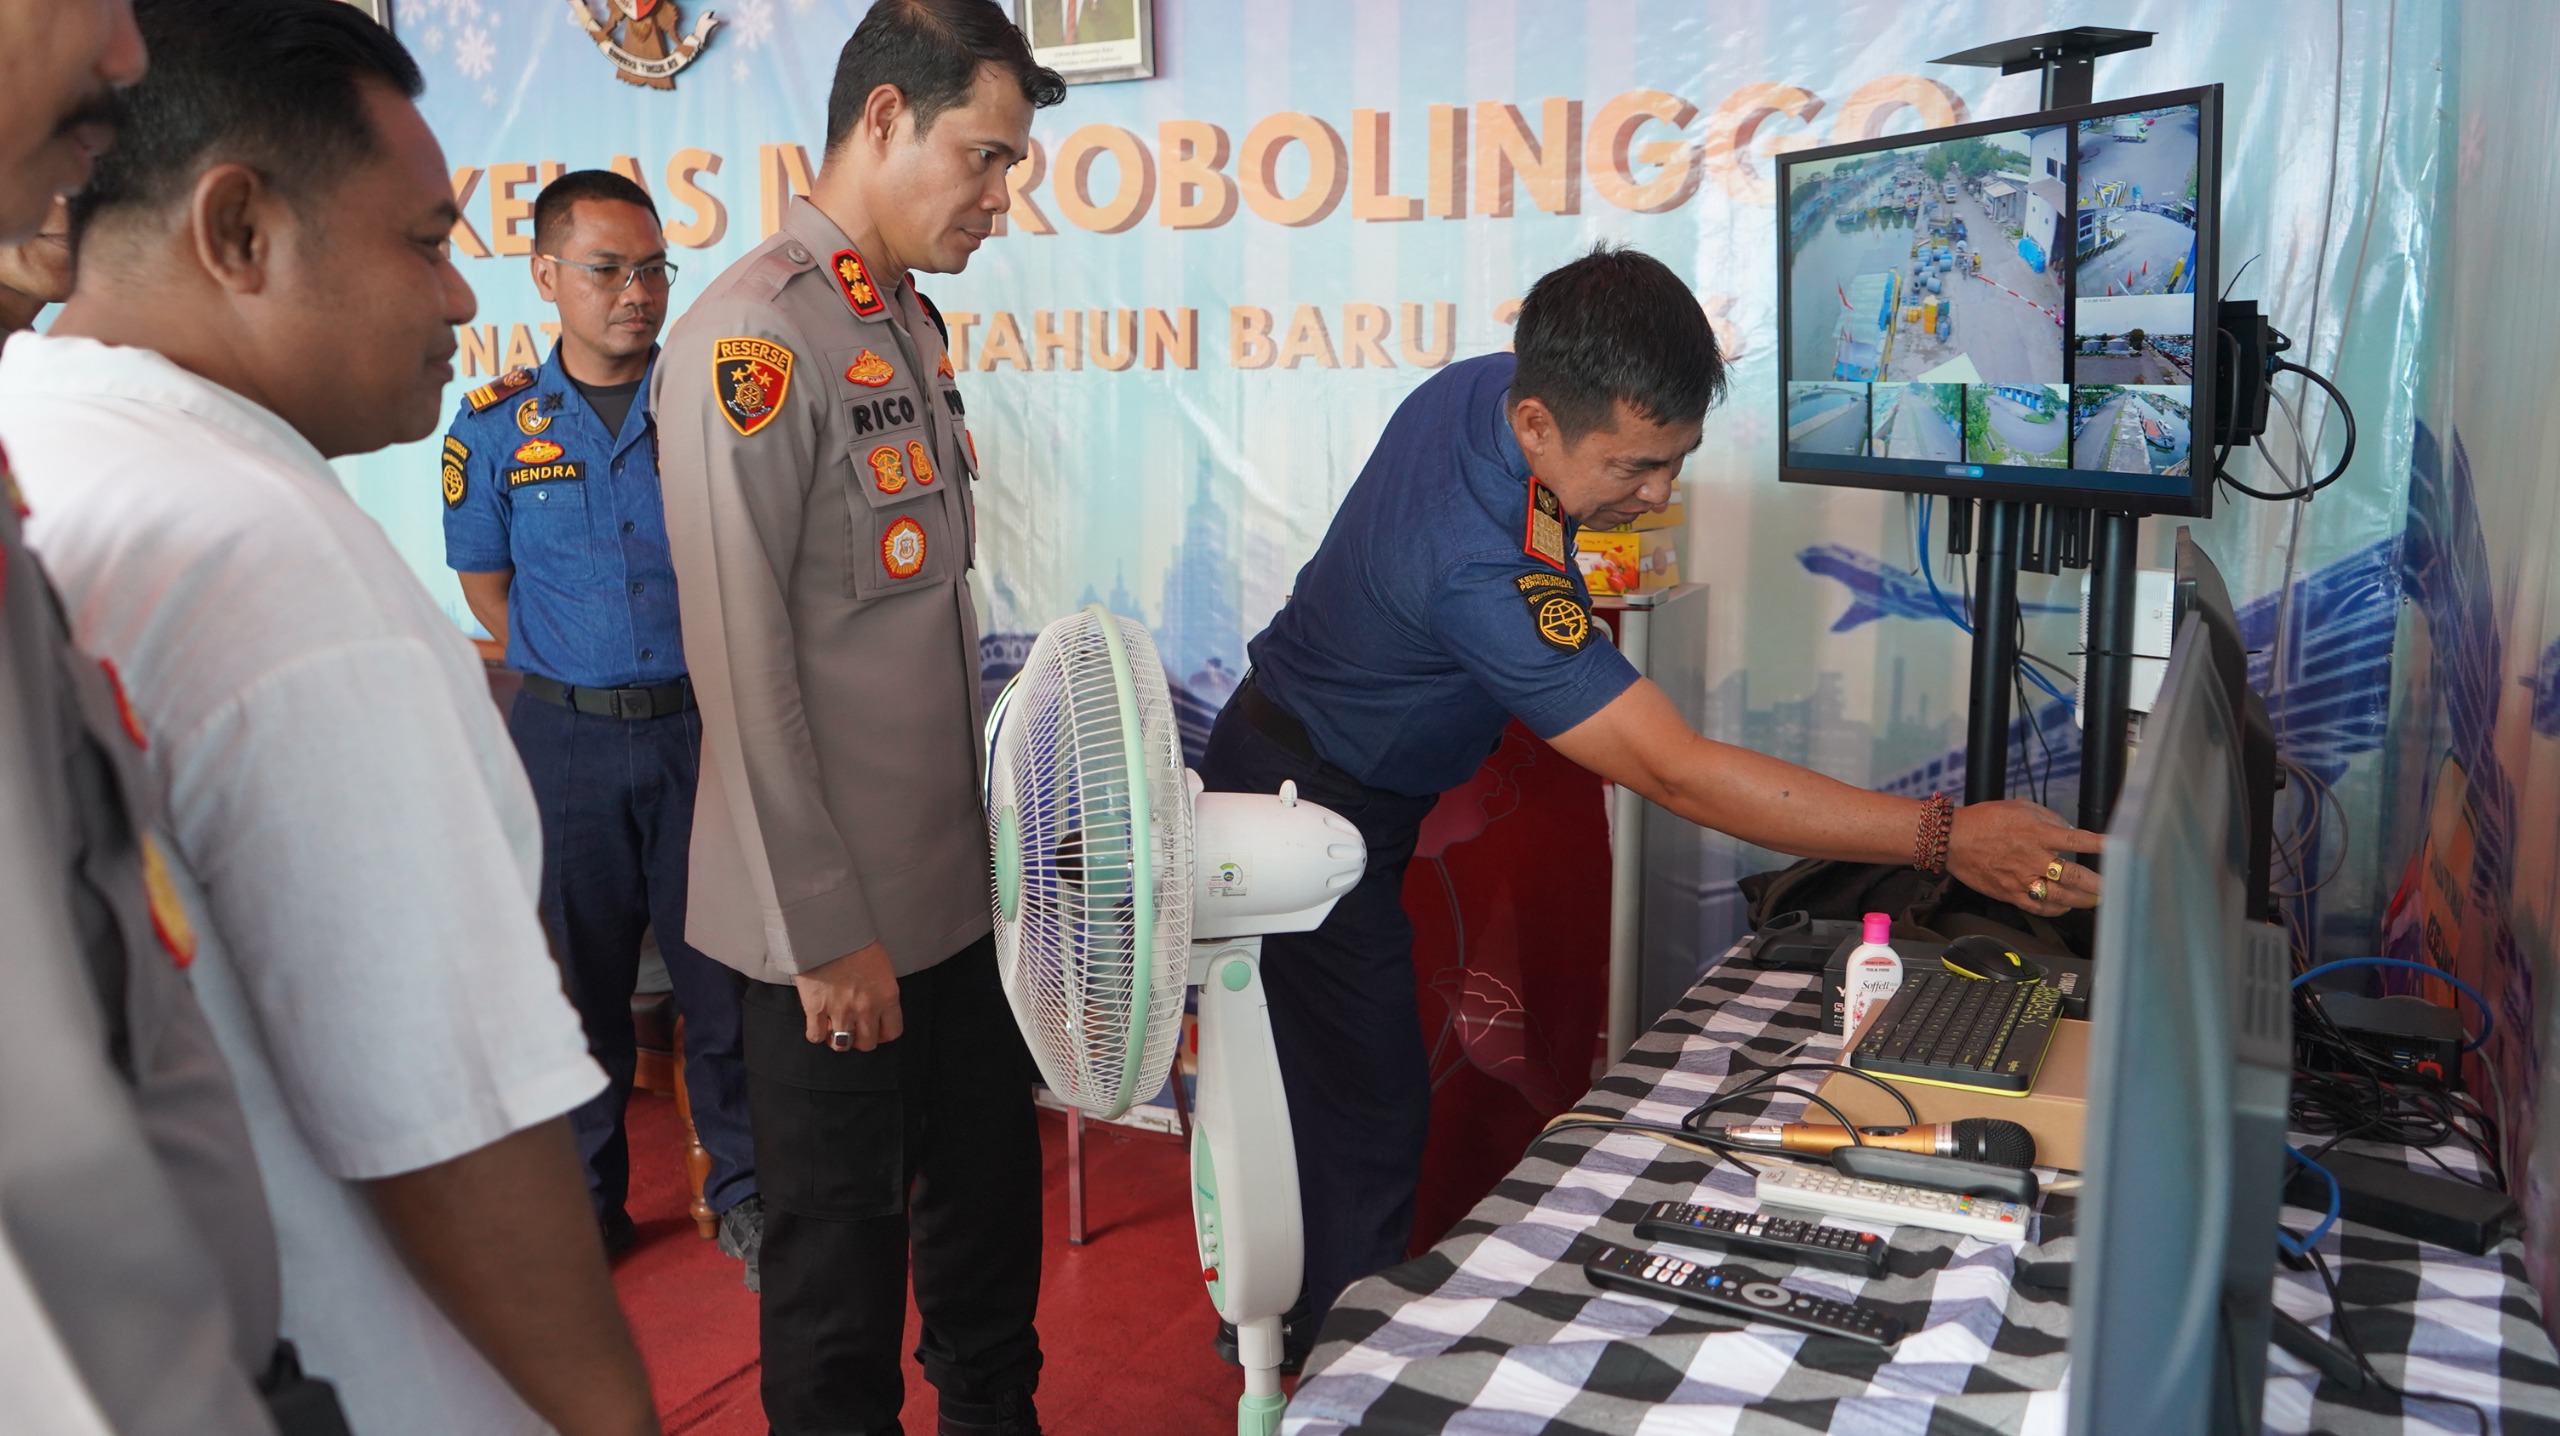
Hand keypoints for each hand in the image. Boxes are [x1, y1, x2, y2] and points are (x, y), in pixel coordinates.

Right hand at [794, 942, 901, 1050]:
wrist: (829, 930)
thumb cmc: (855, 941)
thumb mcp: (882, 965)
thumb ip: (882, 990)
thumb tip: (877, 1006)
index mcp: (887, 996)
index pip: (892, 1032)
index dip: (883, 1034)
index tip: (876, 1030)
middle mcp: (866, 1008)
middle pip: (867, 1043)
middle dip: (861, 1040)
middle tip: (854, 1030)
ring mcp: (840, 1011)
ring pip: (842, 1045)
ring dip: (839, 1040)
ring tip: (835, 1030)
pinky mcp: (816, 1009)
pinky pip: (816, 1036)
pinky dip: (817, 1034)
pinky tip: (819, 1025)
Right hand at [1947, 800, 2103, 917]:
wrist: (1953, 839)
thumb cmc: (1986, 820)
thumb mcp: (2021, 807)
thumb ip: (2049, 818)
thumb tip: (2070, 831)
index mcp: (2038, 833)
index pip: (2077, 840)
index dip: (2101, 846)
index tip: (2120, 849)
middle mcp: (2033, 858)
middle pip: (2073, 876)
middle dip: (2097, 884)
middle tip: (2113, 887)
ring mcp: (2021, 879)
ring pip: (2060, 896)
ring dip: (2082, 900)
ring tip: (2095, 900)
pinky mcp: (2010, 893)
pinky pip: (2038, 907)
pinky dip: (2056, 910)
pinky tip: (2065, 907)